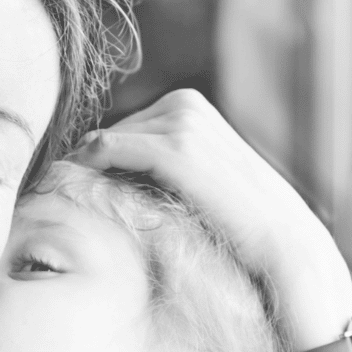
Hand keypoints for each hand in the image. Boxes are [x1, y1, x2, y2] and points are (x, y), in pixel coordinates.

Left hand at [70, 89, 351, 347]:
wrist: (287, 247)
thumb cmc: (241, 225)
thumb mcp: (201, 182)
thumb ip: (164, 166)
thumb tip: (103, 168)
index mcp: (190, 106)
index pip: (121, 127)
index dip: (97, 158)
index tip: (75, 186)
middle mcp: (185, 104)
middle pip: (108, 132)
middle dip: (89, 164)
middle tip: (64, 195)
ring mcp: (182, 122)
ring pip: (103, 140)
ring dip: (84, 170)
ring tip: (70, 201)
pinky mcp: (177, 149)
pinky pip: (109, 148)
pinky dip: (86, 167)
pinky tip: (77, 192)